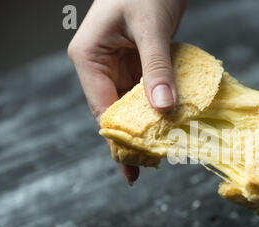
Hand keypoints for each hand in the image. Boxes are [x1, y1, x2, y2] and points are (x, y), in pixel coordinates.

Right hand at [68, 0, 187, 184]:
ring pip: (131, 105)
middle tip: (148, 167)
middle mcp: (100, 66)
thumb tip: (164, 108)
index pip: (102, 107)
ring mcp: (118, 66)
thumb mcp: (151, 28)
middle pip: (116, 111)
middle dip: (133, 137)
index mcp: (89, 57)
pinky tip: (169, 124)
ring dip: (148, 125)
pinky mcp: (137, 64)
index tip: (134, 163)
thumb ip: (157, 67)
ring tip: (161, 153)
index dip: (120, 136)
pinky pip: (146, 92)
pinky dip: (157, 107)